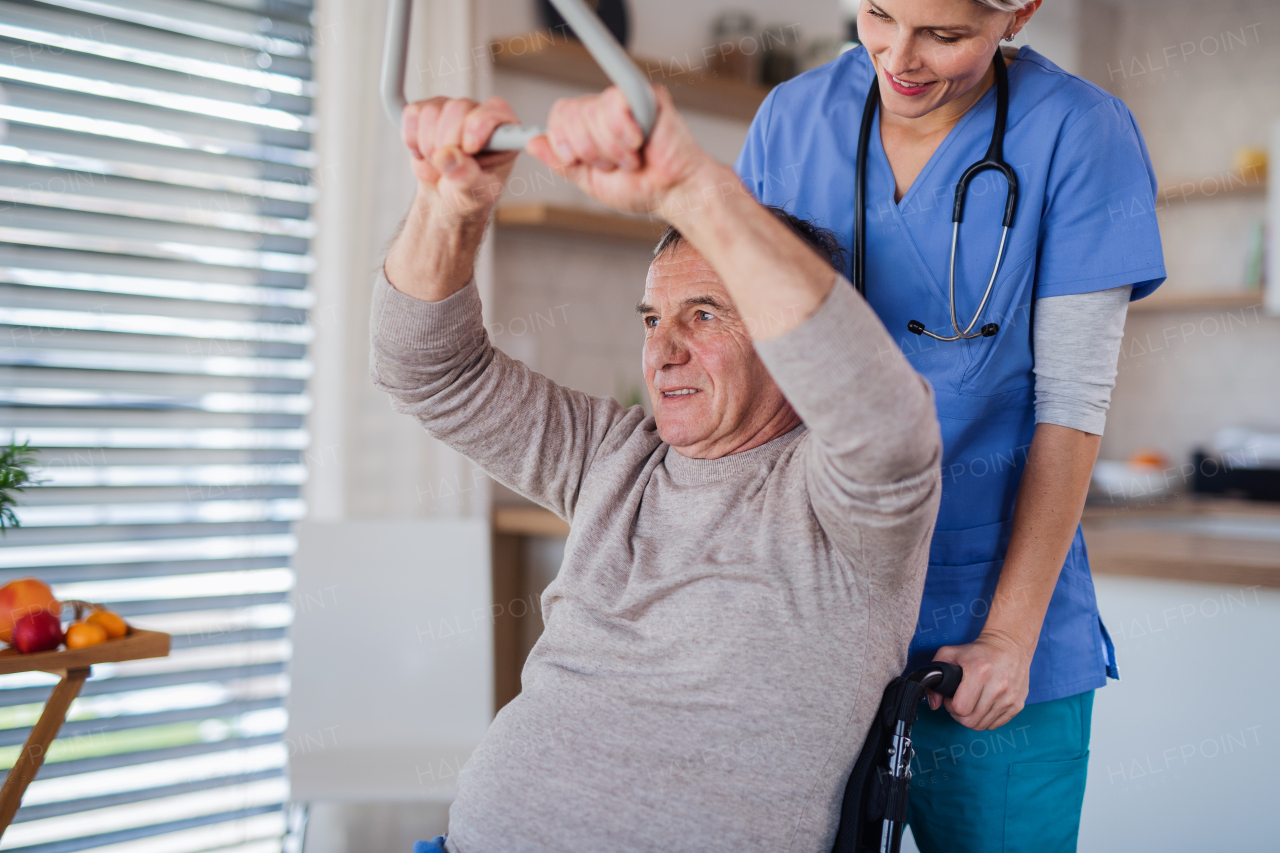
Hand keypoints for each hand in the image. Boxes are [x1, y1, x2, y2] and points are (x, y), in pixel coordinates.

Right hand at [401, 96, 520, 221]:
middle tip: (448, 166)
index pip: (495, 111)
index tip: (469, 148)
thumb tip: (447, 156)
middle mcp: (479, 115)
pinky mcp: (427, 110)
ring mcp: (452, 109)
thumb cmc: (470, 193)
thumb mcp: (477, 195)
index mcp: (503, 133)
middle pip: (458, 108)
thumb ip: (467, 177)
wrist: (445, 195)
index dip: (478, 125)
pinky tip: (422, 152)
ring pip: (432, 111)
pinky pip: (413, 113)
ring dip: (428, 145)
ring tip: (438, 163)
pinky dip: (411, 137)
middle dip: (447, 142)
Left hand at [527, 85, 718, 216]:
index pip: (561, 114)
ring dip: (611, 146)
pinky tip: (639, 141)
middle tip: (614, 164)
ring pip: (593, 110)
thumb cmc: (643, 188)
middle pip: (572, 113)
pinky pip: (617, 100)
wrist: (676, 193)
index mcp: (591, 128)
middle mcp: (606, 111)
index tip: (576, 159)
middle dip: (589, 149)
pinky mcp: (647, 95)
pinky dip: (623, 129)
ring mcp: (626, 101)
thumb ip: (562, 163)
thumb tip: (532, 143)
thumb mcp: (591, 182)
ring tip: (631, 158)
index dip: (561, 138)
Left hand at [928, 630, 1033, 730]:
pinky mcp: (1017, 705)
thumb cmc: (978, 651)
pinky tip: (983, 706)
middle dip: (959, 715)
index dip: (950, 706)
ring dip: (972, 718)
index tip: (951, 698)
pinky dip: (986, 719)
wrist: (1010, 645)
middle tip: (959, 703)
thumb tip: (934, 703)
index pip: (961, 708)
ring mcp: (1009, 698)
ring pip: (982, 725)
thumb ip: (934, 677)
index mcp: (980, 672)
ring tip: (970, 704)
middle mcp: (998, 687)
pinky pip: (996, 725)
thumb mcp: (950, 653)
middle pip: (971, 721)